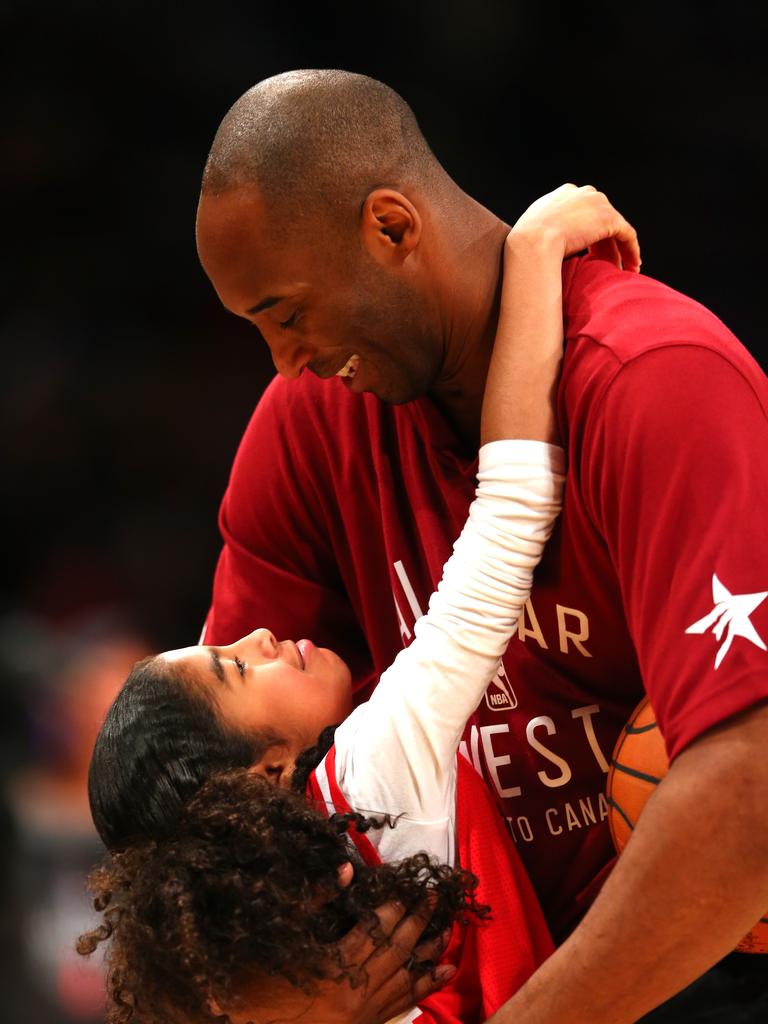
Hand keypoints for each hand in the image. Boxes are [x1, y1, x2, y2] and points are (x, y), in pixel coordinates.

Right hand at [231, 900, 453, 1023]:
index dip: (395, 907)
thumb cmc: (260, 984)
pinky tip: (439, 975)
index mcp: (335, 966)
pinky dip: (422, 989)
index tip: (410, 887)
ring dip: (428, 956)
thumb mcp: (285, 936)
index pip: (375, 930)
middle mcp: (355, 992)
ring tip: (448, 933)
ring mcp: (362, 1015)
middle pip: (396, 952)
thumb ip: (316, 901)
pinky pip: (400, 1006)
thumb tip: (346, 871)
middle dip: (418, 923)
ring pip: (405, 980)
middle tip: (434, 898)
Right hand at [508, 183, 640, 272]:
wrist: (533, 241)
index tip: (590, 253)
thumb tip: (545, 245)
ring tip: (622, 270)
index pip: (584, 213)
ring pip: (615, 228)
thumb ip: (544, 229)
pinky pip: (627, 235)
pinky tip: (632, 267)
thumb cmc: (526, 243)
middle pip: (601, 220)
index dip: (588, 234)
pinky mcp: (610, 218)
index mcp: (565, 194)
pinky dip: (631, 251)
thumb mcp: (532, 228)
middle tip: (607, 265)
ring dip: (620, 251)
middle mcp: (584, 193)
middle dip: (605, 244)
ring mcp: (598, 203)